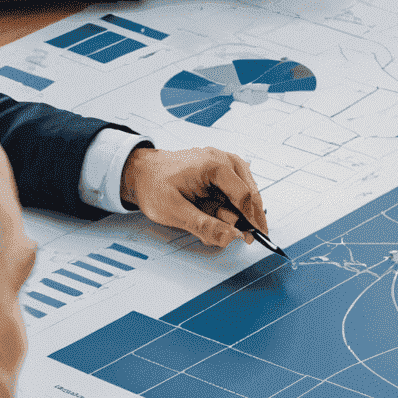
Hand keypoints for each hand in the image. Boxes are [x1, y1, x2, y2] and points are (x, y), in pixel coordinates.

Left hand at [119, 145, 267, 248]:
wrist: (142, 172)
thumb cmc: (153, 185)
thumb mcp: (173, 210)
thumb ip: (203, 225)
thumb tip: (231, 237)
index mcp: (214, 164)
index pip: (245, 195)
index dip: (252, 220)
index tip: (255, 238)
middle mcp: (225, 159)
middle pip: (250, 194)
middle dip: (243, 218)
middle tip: (241, 238)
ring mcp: (226, 163)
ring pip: (245, 195)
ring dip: (235, 214)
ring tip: (217, 225)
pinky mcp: (224, 171)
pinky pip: (236, 192)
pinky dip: (230, 208)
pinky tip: (217, 216)